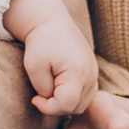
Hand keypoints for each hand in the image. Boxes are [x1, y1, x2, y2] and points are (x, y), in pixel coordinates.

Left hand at [4, 0, 96, 119]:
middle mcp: (91, 75)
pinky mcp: (93, 73)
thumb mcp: (34, 67)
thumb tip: (51, 102)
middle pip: (76, 107)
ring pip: (82, 104)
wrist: (51, 22)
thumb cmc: (41, 42)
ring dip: (64, 103)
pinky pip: (85, 95)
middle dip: (56, 106)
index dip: (48, 107)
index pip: (66, 105)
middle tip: (40, 95)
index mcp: (78, 72)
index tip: (34, 98)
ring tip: (49, 90)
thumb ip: (44, 91)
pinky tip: (58, 88)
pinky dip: (72, 97)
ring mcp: (94, 74)